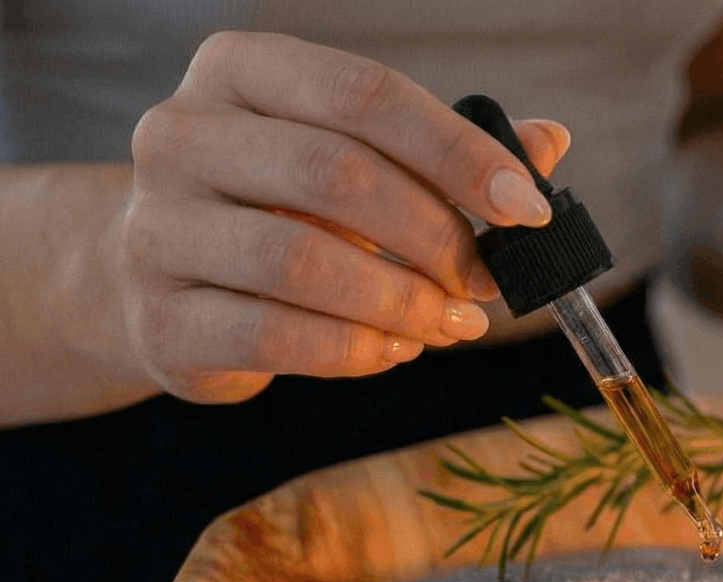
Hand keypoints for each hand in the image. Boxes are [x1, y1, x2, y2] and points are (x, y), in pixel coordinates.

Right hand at [119, 31, 569, 402]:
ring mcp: (156, 228)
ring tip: (451, 323)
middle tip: (485, 280)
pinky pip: (276, 335)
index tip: (527, 207)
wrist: (162, 280)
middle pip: (333, 172)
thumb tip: (547, 142)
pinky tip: (396, 350)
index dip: (458, 152)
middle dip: (435, 234)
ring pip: (301, 259)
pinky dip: (357, 350)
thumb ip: (445, 151)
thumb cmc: (282, 207)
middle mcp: (181, 136)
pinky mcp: (161, 320)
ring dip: (402, 301)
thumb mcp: (356, 158)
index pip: (364, 94)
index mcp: (241, 72)